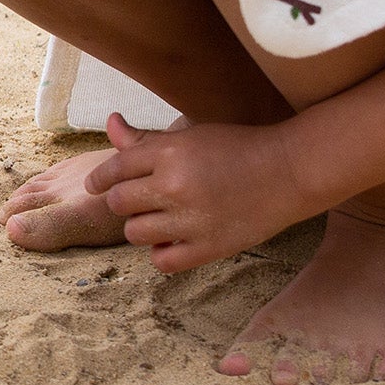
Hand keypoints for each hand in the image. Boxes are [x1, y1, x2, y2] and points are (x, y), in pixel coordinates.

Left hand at [82, 112, 301, 272]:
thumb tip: (111, 122)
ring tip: (159, 218)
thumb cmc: (237, 147)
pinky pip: (162, 262)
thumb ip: (146, 138)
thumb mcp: (190, 135)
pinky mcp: (208, 248)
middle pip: (119, 203)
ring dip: (141, 226)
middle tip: (138, 199)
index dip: (100, 179)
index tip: (96, 186)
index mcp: (169, 152)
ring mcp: (190, 220)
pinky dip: (161, 253)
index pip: (114, 169)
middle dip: (123, 201)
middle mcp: (174, 185)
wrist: (289, 171)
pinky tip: (172, 241)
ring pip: (135, 233)